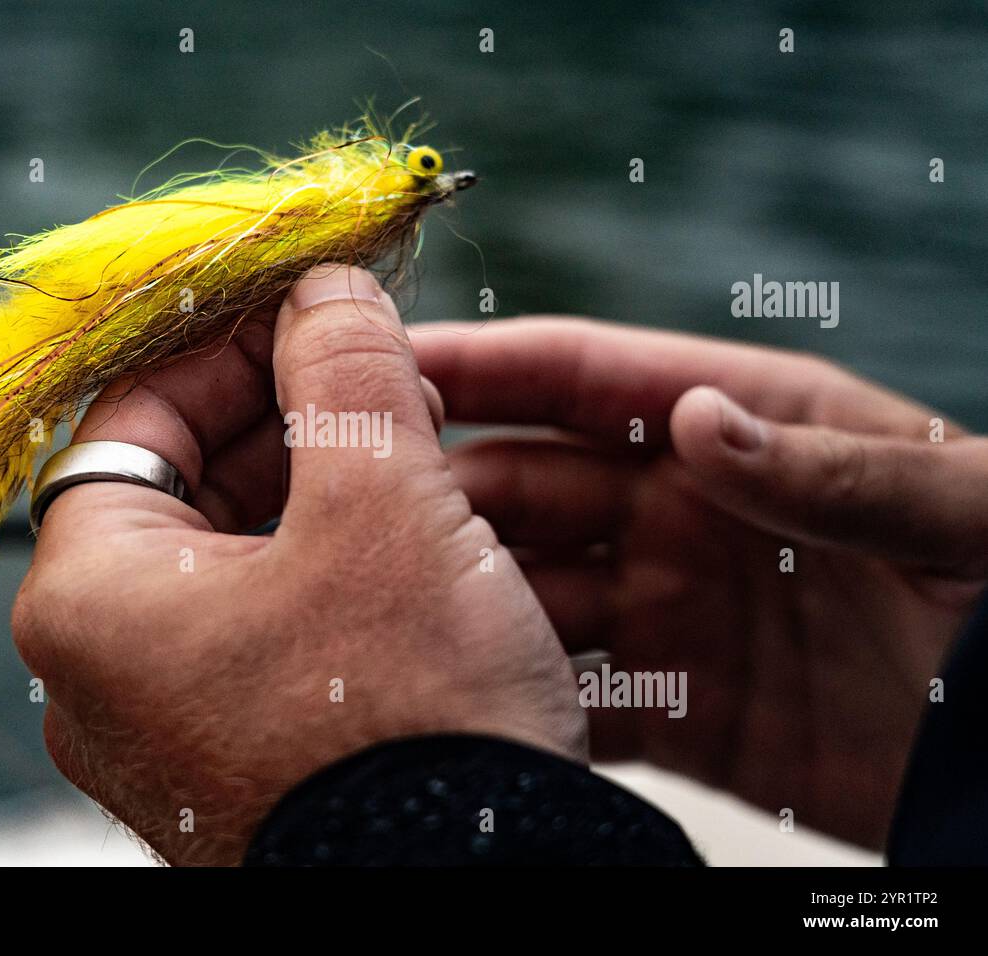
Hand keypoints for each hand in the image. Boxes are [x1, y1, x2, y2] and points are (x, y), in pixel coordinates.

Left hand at [11, 268, 587, 865]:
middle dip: (289, 414)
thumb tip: (328, 287)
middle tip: (381, 375)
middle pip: (184, 487)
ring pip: (235, 559)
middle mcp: (102, 673)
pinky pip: (265, 631)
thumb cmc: (411, 714)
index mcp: (89, 599)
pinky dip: (329, 572)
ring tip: (416, 456)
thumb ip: (346, 368)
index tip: (313, 306)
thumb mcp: (386, 503)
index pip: (133, 417)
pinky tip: (412, 550)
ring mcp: (166, 728)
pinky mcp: (233, 764)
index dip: (228, 342)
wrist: (474, 898)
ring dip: (321, 489)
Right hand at [412, 318, 987, 846]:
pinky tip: (468, 702)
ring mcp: (674, 607)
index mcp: (748, 427)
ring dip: (460, 599)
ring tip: (385, 616)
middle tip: (349, 513)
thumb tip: (698, 419)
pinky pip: (571, 693)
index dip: (480, 362)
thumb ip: (834, 469)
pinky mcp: (679, 706)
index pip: (587, 377)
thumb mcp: (960, 513)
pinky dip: (518, 698)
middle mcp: (688, 510)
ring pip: (526, 590)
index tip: (375, 359)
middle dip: (437, 491)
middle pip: (528, 484)